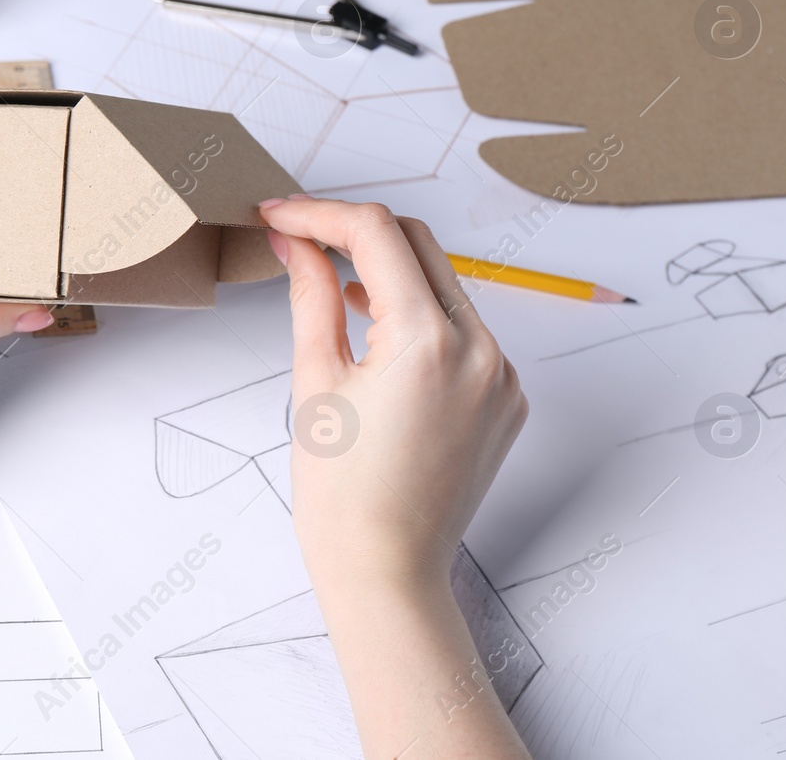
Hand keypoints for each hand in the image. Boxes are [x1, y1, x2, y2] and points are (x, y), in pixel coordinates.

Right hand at [259, 196, 527, 598]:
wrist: (387, 569)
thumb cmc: (342, 494)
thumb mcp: (315, 381)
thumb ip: (311, 294)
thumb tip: (294, 240)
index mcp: (428, 341)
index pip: (377, 234)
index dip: (320, 214)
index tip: (280, 216)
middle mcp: (480, 349)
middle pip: (418, 244)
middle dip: (356, 231)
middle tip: (300, 237)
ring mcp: (501, 374)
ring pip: (443, 284)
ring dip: (389, 272)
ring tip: (333, 285)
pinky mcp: (506, 397)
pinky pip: (464, 329)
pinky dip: (420, 315)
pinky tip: (378, 334)